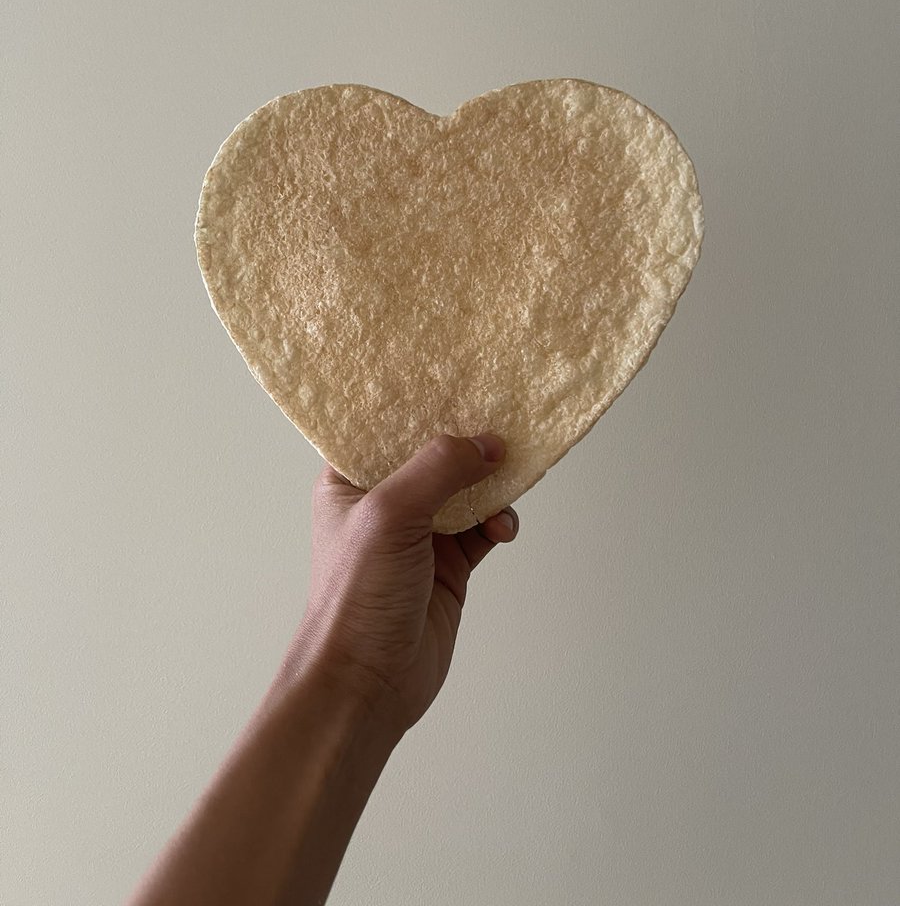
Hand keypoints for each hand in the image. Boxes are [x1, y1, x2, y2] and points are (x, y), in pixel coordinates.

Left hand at [286, 432, 517, 735]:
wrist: (366, 685)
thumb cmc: (356, 597)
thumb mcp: (390, 514)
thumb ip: (437, 468)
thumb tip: (487, 443)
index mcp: (350, 480)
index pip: (385, 425)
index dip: (422, 403)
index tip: (463, 381)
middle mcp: (384, 501)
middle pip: (435, 454)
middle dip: (468, 440)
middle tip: (504, 422)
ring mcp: (419, 534)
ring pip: (466, 489)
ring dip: (491, 484)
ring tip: (509, 480)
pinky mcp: (449, 565)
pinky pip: (484, 526)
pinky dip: (500, 520)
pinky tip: (503, 528)